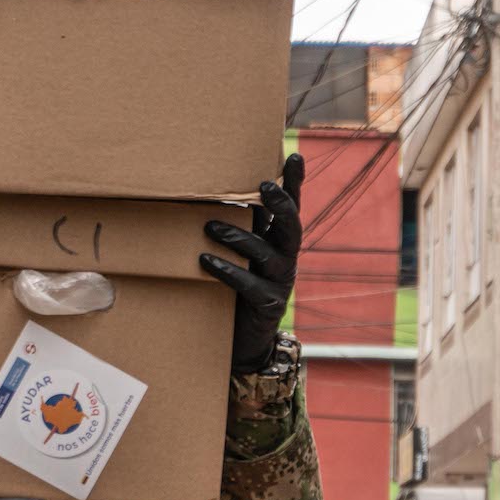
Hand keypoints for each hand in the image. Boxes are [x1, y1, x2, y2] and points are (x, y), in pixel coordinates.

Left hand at [202, 153, 302, 373]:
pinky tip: (205, 260)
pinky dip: (227, 271)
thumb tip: (211, 195)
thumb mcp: (240, 256)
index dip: (295, 183)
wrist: (245, 343)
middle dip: (281, 204)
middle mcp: (286, 259)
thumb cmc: (236, 291)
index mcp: (280, 242)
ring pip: (267, 254)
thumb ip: (238, 229)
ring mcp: (280, 283)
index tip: (294, 155)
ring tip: (209, 225)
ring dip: (238, 237)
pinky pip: (249, 285)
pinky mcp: (268, 306)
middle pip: (292, 226)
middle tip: (264, 186)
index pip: (291, 207)